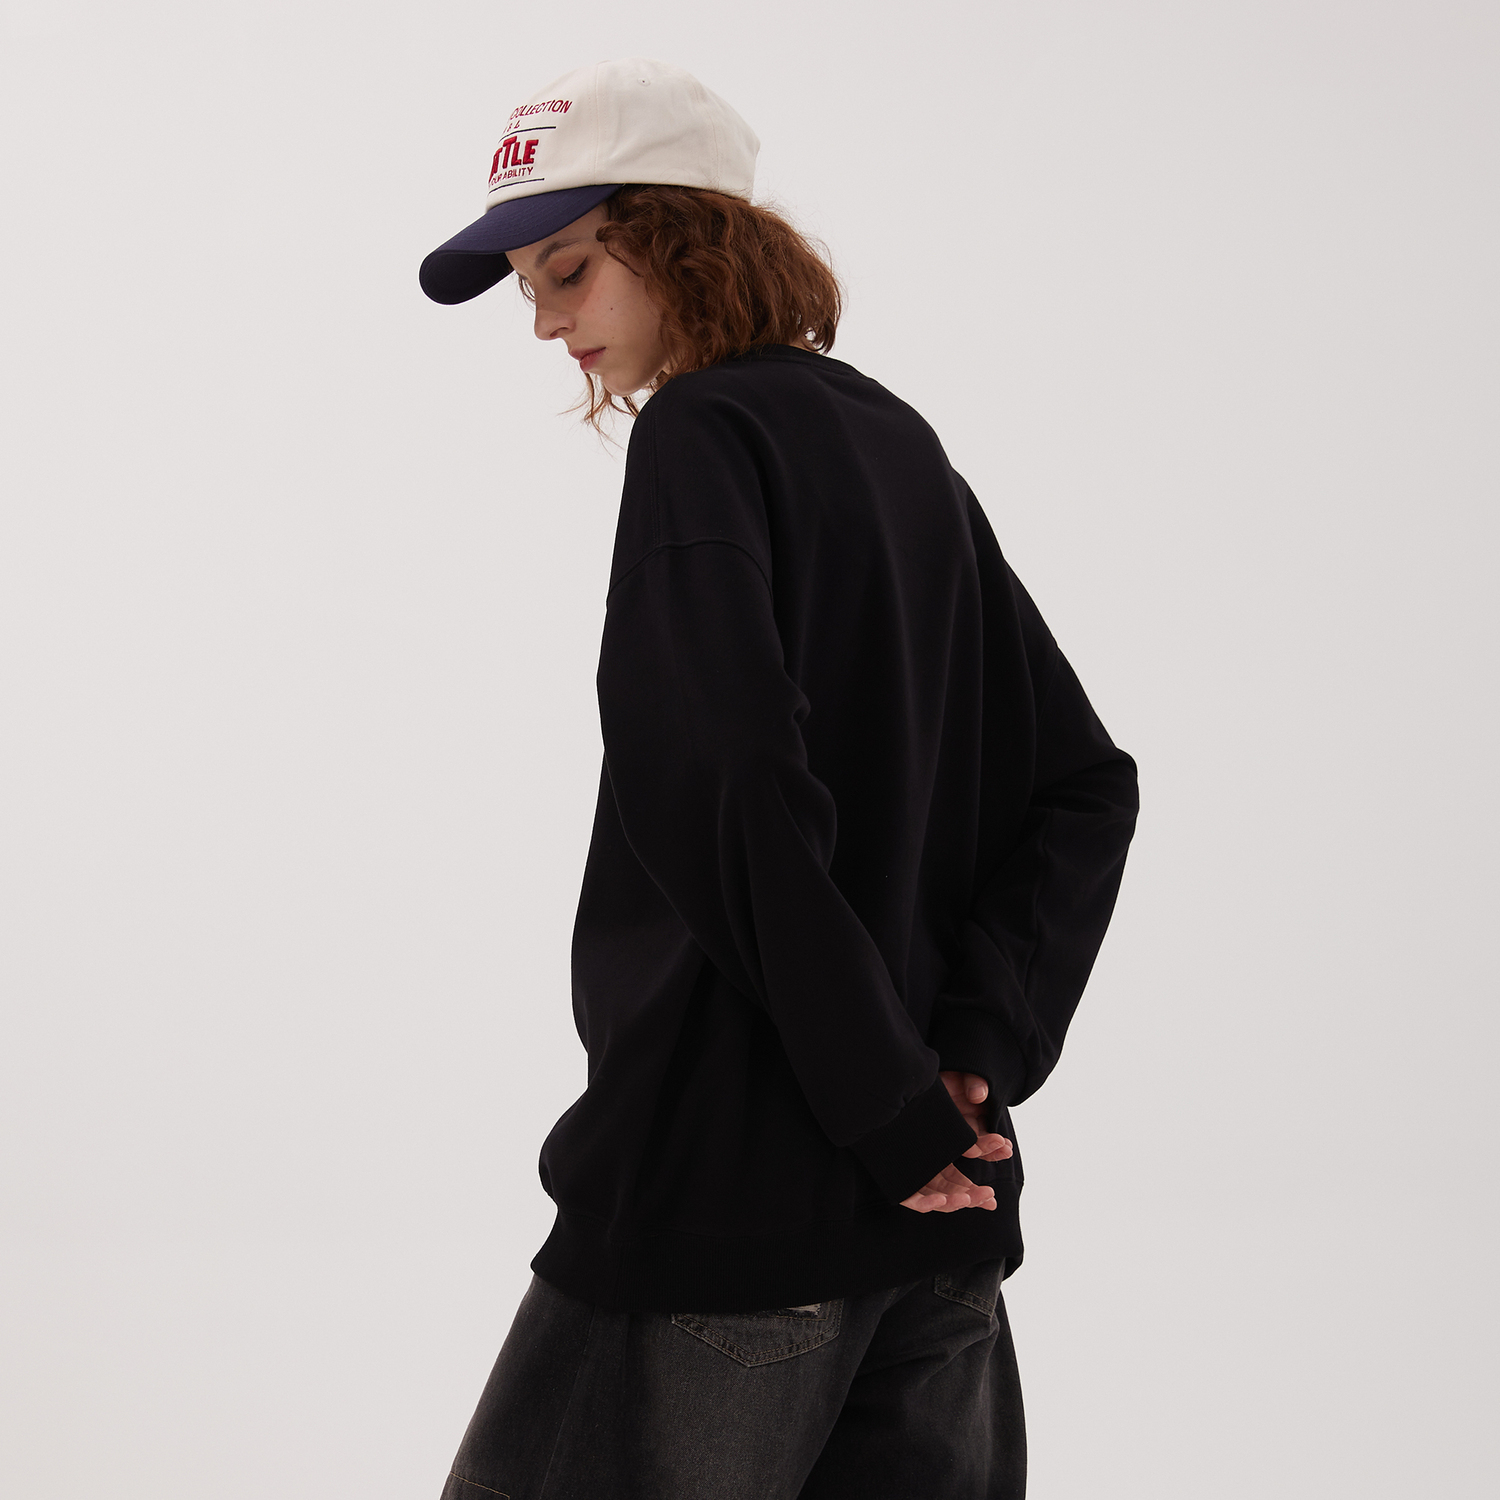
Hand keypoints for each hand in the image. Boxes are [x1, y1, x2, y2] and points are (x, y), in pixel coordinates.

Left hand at [898, 1071, 1012, 1213]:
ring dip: (955, 1201)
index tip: (1004, 1165)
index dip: (985, 1170)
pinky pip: (911, 1199)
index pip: (967, 1173)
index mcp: (942, 1156)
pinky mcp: (897, 1182)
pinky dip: (926, 1203)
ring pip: (938, 1198)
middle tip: (990, 1194)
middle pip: (957, 1190)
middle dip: (976, 1195)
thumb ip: (963, 1094)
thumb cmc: (914, 1094)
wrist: (885, 1092)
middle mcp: (929, 1169)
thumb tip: (981, 1096)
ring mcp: (914, 1176)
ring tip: (969, 1197)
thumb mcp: (942, 1093)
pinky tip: (940, 1199)